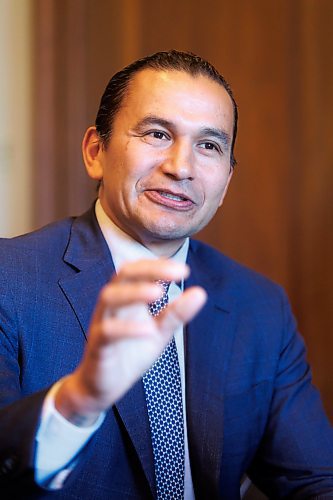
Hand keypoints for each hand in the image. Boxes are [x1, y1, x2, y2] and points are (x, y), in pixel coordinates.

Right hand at [55, 259, 206, 424]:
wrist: (103, 386)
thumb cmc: (130, 353)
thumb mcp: (159, 332)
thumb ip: (176, 314)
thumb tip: (200, 292)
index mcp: (127, 297)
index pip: (139, 270)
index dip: (159, 265)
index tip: (184, 270)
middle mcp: (113, 305)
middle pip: (123, 274)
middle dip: (149, 270)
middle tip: (176, 273)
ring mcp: (102, 323)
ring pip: (110, 298)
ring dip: (134, 292)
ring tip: (159, 293)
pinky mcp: (97, 346)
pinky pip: (107, 332)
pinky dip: (128, 329)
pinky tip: (148, 330)